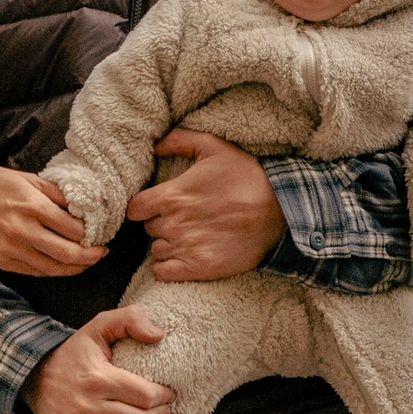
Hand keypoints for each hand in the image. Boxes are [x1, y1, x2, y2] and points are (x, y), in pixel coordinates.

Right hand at [0, 159, 100, 277]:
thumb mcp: (26, 178)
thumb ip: (55, 193)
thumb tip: (83, 206)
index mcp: (31, 206)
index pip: (74, 229)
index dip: (92, 234)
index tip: (100, 232)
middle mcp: (22, 230)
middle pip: (68, 254)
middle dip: (91, 257)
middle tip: (101, 252)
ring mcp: (10, 249)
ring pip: (53, 268)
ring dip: (75, 268)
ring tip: (86, 262)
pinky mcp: (1, 260)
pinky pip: (34, 271)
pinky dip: (52, 269)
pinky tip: (61, 263)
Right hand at [25, 309, 170, 413]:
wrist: (33, 374)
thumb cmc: (75, 353)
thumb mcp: (99, 326)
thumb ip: (130, 319)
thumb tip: (159, 336)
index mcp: (97, 378)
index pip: (144, 395)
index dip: (163, 397)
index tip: (169, 394)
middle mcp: (86, 407)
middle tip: (164, 413)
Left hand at [127, 128, 286, 281]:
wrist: (279, 212)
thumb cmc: (246, 177)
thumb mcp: (214, 148)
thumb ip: (180, 140)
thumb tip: (155, 144)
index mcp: (171, 196)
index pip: (133, 209)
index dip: (142, 208)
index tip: (155, 207)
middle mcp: (173, 224)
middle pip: (148, 228)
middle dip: (160, 224)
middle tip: (182, 220)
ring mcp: (184, 248)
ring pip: (156, 250)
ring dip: (167, 245)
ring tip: (188, 238)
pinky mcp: (197, 268)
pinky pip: (163, 273)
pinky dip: (169, 267)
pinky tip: (184, 258)